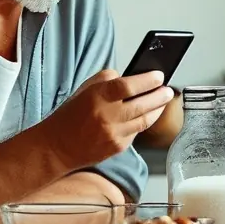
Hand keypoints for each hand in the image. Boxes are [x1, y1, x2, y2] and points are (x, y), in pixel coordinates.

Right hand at [43, 69, 174, 171]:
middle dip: (160, 96)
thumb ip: (106, 80)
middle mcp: (107, 116)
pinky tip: (148, 115)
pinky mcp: (117, 147)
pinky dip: (144, 122)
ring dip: (158, 109)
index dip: (147, 80)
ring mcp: (114, 134)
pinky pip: (137, 132)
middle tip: (168, 90)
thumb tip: (129, 77)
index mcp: (97, 97)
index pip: (129, 85)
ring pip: (145, 120)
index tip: (159, 76)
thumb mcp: (84, 90)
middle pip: (143, 104)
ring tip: (164, 100)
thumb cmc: (69, 116)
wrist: (56, 147)